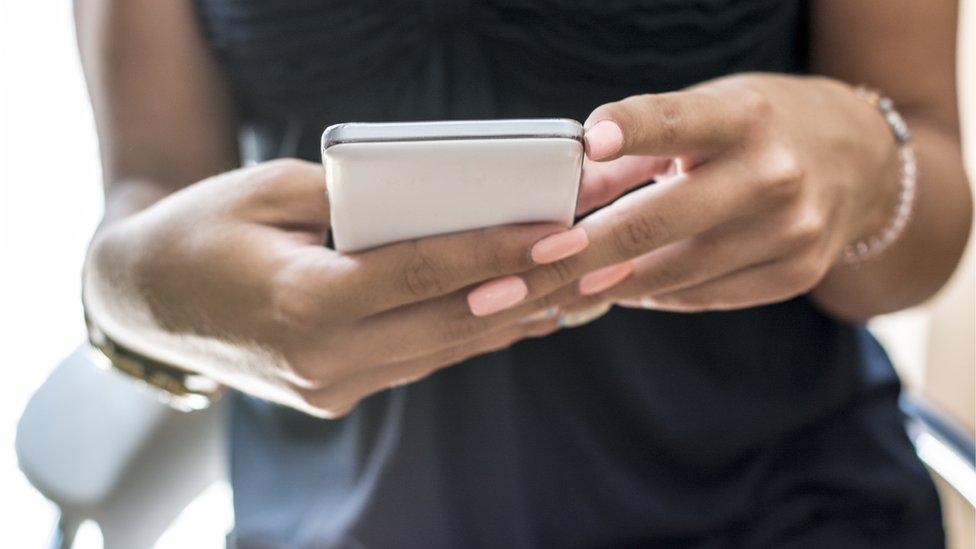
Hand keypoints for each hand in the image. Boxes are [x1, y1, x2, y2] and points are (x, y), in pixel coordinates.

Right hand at [84, 159, 600, 416]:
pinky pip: (422, 360)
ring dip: (516, 316)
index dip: (497, 252)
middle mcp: (322, 360)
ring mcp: (331, 387)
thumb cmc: (203, 229)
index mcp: (300, 304)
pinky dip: (473, 333)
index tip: (562, 230)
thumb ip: (353, 203)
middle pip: (449, 320)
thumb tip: (438, 208)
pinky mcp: (337, 394)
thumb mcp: (269, 190)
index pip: (421, 275)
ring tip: (580, 283)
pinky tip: (524, 310)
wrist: (145, 300)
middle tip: (597, 253)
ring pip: (445, 349)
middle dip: (532, 286)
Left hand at [465, 74, 902, 316]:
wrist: (858, 161)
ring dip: (608, 286)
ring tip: (555, 290)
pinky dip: (657, 295)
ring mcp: (791, 231)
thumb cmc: (757, 129)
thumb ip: (631, 153)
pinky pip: (705, 297)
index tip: (590, 142)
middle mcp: (773, 175)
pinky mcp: (797, 273)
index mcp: (743, 118)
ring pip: (675, 273)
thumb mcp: (703, 115)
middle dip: (580, 255)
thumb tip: (562, 195)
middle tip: (520, 278)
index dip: (632, 128)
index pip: (676, 121)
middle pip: (658, 222)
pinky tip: (624, 289)